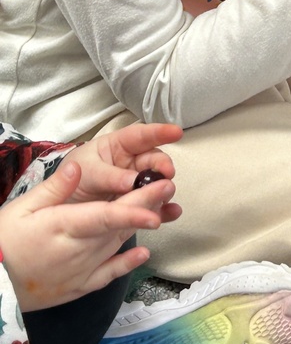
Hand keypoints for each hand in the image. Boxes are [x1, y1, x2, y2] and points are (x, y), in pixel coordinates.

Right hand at [0, 158, 179, 311]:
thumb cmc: (2, 242)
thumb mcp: (22, 208)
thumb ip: (55, 188)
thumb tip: (79, 166)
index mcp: (63, 226)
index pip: (105, 216)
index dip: (134, 208)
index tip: (157, 200)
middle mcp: (77, 250)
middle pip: (118, 225)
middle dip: (147, 205)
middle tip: (169, 186)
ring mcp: (80, 271)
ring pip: (117, 244)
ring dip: (140, 226)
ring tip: (163, 206)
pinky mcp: (79, 285)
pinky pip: (108, 274)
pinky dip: (126, 263)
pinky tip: (143, 253)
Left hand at [61, 122, 182, 205]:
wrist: (60, 211)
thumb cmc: (70, 181)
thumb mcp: (86, 174)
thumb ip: (109, 176)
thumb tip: (133, 181)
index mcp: (116, 146)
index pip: (140, 135)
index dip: (159, 132)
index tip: (176, 132)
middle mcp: (130, 163)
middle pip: (153, 159)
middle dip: (163, 165)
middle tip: (166, 174)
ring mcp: (135, 184)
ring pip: (157, 181)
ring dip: (164, 186)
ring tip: (166, 194)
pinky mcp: (136, 204)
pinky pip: (153, 205)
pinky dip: (164, 209)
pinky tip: (171, 212)